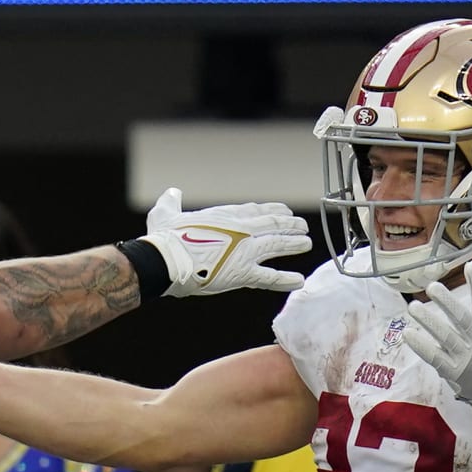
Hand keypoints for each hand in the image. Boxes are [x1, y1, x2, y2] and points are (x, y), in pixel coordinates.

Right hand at [142, 188, 311, 297]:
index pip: (256, 210)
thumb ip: (171, 201)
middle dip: (290, 225)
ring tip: (307, 243)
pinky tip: (299, 280)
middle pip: (273, 224)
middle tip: (302, 226)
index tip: (284, 210)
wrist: (166, 260)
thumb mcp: (165, 212)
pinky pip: (270, 277)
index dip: (273, 210)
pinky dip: (286, 279)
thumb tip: (171, 191)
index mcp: (225, 216)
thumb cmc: (164, 237)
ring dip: (294, 244)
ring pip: (278, 245)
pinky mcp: (243, 273)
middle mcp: (242, 230)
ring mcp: (246, 251)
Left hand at [399, 259, 471, 433]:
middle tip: (432, 287)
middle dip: (447, 303)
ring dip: (429, 322)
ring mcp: (465, 357)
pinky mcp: (453, 371)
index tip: (470, 266)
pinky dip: (422, 346)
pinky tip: (408, 334)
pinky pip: (435, 358)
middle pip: (462, 319)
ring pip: (446, 338)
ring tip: (413, 307)